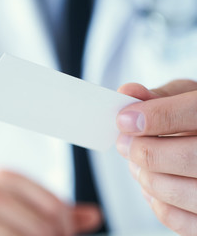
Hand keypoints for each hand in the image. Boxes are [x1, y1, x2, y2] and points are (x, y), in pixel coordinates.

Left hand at [116, 80, 196, 235]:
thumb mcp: (187, 98)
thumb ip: (160, 97)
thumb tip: (126, 93)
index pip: (192, 113)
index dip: (153, 117)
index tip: (124, 119)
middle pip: (183, 157)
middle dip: (142, 150)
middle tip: (124, 144)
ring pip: (174, 190)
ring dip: (144, 176)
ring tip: (137, 164)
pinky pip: (177, 219)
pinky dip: (155, 203)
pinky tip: (152, 186)